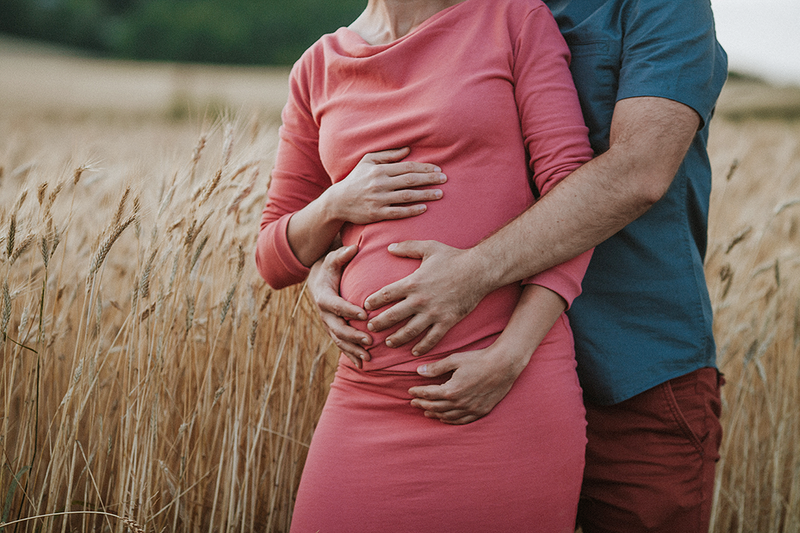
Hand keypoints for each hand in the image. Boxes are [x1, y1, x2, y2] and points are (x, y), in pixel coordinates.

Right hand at [307, 245, 371, 366]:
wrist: (318, 280)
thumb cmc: (330, 267)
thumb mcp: (333, 258)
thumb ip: (342, 254)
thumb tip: (353, 248)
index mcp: (324, 296)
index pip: (336, 305)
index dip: (348, 310)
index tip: (364, 314)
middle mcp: (324, 313)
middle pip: (337, 328)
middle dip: (353, 336)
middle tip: (370, 340)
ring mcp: (328, 324)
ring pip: (339, 340)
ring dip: (353, 350)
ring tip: (368, 357)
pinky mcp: (333, 330)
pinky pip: (341, 345)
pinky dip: (351, 355)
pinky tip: (363, 365)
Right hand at [324, 147, 445, 224]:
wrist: (338, 201)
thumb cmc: (355, 179)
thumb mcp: (367, 161)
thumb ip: (388, 155)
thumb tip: (408, 149)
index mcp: (379, 170)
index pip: (407, 167)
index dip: (424, 167)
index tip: (438, 169)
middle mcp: (379, 184)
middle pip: (410, 180)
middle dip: (429, 179)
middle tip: (444, 179)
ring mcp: (378, 199)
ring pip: (406, 196)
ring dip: (425, 194)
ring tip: (440, 194)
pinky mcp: (377, 214)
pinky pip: (398, 212)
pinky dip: (412, 210)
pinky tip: (424, 208)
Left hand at [364, 240, 491, 355]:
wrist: (479, 270)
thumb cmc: (454, 257)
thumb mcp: (429, 247)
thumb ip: (407, 247)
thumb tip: (389, 247)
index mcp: (413, 282)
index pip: (385, 294)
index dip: (373, 301)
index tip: (366, 306)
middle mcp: (420, 300)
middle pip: (392, 316)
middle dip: (378, 324)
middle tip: (370, 328)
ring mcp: (433, 313)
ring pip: (409, 331)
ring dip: (396, 339)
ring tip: (388, 343)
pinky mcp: (447, 322)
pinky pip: (431, 339)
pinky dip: (422, 347)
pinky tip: (415, 352)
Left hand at [408, 344, 527, 424]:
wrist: (504, 365)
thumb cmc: (479, 359)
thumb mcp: (455, 360)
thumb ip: (436, 368)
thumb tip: (418, 371)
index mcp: (451, 390)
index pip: (428, 394)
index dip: (418, 393)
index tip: (410, 391)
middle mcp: (460, 403)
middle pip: (436, 407)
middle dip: (422, 404)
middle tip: (413, 402)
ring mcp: (471, 409)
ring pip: (447, 416)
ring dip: (434, 414)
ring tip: (426, 411)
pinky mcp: (481, 411)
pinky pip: (462, 420)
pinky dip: (451, 421)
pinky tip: (445, 418)